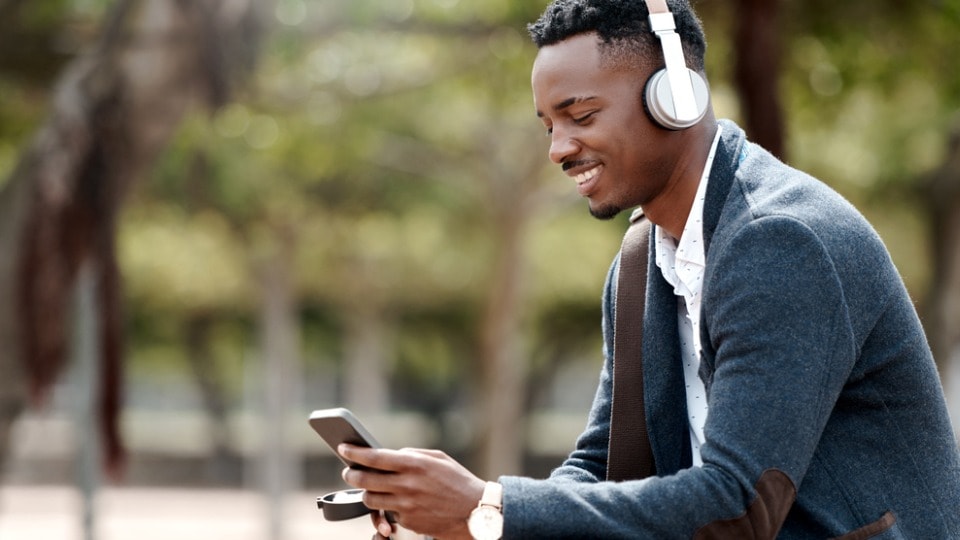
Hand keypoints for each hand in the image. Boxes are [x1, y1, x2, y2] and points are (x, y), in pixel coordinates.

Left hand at [340, 444, 486, 538]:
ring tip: (369, 486)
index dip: (354, 452)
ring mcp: (405, 505)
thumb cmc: (458, 481)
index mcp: (414, 464)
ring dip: (366, 492)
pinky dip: (387, 507)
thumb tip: (392, 455)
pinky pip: (387, 513)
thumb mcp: (438, 458)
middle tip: (348, 471)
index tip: (343, 448)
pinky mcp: (407, 521)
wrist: (474, 511)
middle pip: (365, 479)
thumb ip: (413, 454)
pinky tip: (393, 501)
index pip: (375, 457)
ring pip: (370, 500)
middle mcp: (407, 484)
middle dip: (350, 473)